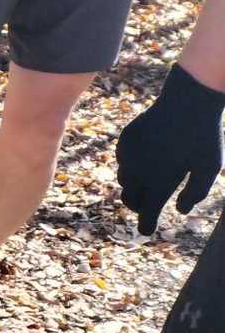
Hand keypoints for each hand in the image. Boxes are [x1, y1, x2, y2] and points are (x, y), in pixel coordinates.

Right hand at [117, 64, 224, 233]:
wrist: (188, 102)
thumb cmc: (204, 136)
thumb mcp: (210, 167)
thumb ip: (195, 192)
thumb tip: (181, 210)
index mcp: (160, 184)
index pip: (148, 213)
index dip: (147, 224)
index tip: (147, 230)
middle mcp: (139, 173)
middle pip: (131, 199)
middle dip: (139, 206)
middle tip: (147, 207)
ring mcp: (129, 157)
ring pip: (124, 180)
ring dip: (134, 185)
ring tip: (148, 181)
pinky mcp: (125, 142)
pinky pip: (123, 160)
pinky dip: (131, 165)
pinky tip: (146, 158)